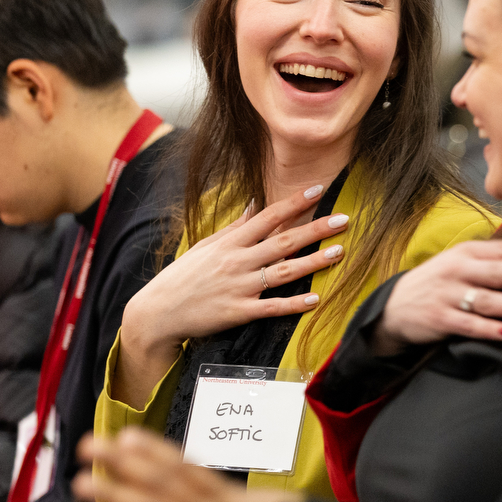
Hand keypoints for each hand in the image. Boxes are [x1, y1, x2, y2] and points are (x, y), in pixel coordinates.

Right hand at [114, 184, 349, 407]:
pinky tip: (316, 299)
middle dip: (315, 229)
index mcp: (230, 243)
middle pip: (283, 241)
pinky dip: (294, 304)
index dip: (293, 203)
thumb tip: (254, 204)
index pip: (267, 216)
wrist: (158, 312)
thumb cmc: (183, 277)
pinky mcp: (239, 312)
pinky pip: (272, 307)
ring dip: (314, 262)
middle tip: (344, 220)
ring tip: (339, 252)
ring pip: (284, 272)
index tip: (318, 190)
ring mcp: (240, 287)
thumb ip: (235, 228)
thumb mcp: (206, 246)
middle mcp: (237, 261)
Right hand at [371, 239, 501, 355]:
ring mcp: (448, 295)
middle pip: (495, 271)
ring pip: (484, 299)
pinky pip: (468, 325)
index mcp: (467, 253)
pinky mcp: (440, 319)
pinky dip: (488, 329)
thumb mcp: (462, 263)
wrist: (396, 305)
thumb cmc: (441, 282)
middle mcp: (458, 271)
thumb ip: (493, 261)